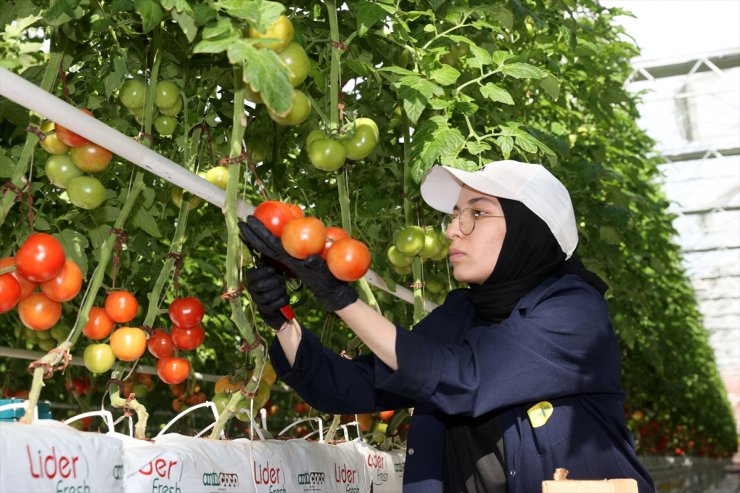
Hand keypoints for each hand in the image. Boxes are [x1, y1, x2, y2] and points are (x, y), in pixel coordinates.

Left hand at [239, 216, 357, 311]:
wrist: (331, 293)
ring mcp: (289, 260)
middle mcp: (286, 260)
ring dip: (259, 236)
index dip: (259, 233)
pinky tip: (269, 234)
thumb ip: (316, 265)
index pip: (270, 245)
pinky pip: (279, 248)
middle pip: (265, 245)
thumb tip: (308, 259)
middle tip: (242, 221)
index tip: (248, 222)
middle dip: (253, 233)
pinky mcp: (293, 261)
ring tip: (250, 226)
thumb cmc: (329, 282)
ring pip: (269, 247)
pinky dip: (271, 240)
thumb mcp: (324, 272)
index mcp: (290, 260)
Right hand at [245, 262, 290, 329]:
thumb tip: (276, 251)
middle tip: (281, 279)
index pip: (251, 275)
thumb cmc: (274, 281)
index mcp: (252, 278)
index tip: (272, 269)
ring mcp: (257, 299)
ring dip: (278, 291)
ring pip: (266, 297)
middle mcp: (251, 289)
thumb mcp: (272, 271)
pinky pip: (272, 306)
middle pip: (259, 286)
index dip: (262, 272)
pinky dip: (281, 301)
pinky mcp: (264, 309)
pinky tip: (285, 297)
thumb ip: (271, 263)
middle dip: (273, 282)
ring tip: (283, 288)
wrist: (275, 299)